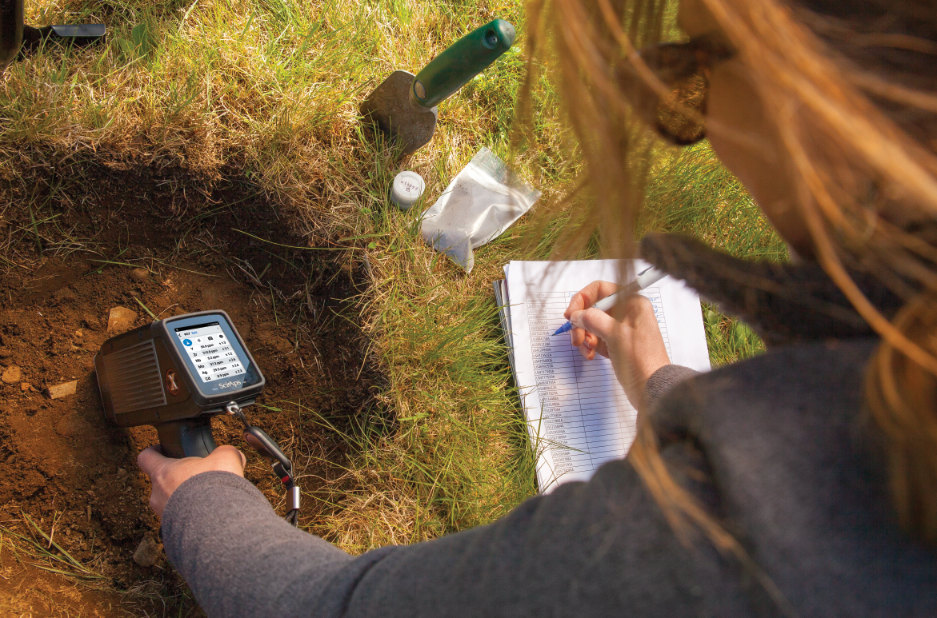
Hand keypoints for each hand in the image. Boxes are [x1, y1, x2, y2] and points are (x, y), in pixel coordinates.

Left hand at [137, 445, 245, 516]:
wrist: (215, 525)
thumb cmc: (212, 489)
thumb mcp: (225, 459)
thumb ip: (224, 452)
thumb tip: (230, 455)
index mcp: (163, 472)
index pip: (146, 457)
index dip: (153, 451)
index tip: (161, 450)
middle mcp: (157, 494)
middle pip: (160, 481)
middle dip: (178, 478)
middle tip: (195, 477)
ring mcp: (163, 515)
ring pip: (170, 502)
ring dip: (185, 499)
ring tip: (207, 499)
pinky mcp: (172, 532)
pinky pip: (180, 520)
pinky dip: (191, 516)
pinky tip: (209, 514)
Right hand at [564, 280, 670, 406]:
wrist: (652, 388)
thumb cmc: (641, 360)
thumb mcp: (616, 335)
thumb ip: (593, 319)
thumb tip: (576, 314)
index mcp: (632, 303)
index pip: (600, 289)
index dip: (582, 299)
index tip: (571, 314)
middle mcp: (626, 312)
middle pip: (593, 307)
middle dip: (581, 322)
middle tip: (577, 338)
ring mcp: (620, 328)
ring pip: (591, 323)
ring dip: (584, 336)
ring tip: (587, 349)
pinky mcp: (616, 343)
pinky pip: (595, 338)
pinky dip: (589, 345)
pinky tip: (591, 355)